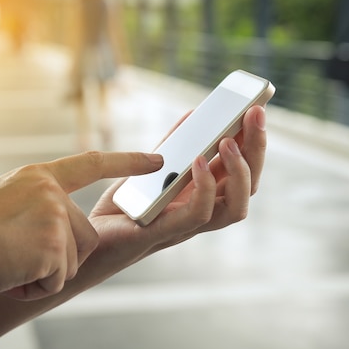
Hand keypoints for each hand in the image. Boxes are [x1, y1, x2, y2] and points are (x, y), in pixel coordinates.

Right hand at [0, 151, 162, 300]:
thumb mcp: (3, 206)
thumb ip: (37, 209)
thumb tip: (60, 236)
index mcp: (37, 177)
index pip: (92, 164)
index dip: (127, 162)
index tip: (158, 161)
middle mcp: (51, 191)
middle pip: (85, 236)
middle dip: (59, 258)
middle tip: (17, 257)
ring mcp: (54, 215)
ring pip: (73, 260)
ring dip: (44, 273)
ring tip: (9, 263)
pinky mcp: (53, 244)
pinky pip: (58, 280)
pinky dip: (34, 287)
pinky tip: (10, 275)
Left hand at [88, 105, 266, 263]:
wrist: (91, 240)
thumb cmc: (125, 206)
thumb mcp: (150, 167)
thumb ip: (173, 145)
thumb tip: (195, 114)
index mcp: (204, 197)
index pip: (244, 173)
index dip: (255, 143)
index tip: (257, 108)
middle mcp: (203, 213)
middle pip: (248, 188)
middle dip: (256, 149)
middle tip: (254, 113)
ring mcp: (187, 226)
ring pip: (235, 207)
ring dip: (238, 172)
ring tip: (228, 139)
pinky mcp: (163, 232)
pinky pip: (197, 215)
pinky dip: (204, 188)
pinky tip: (198, 161)